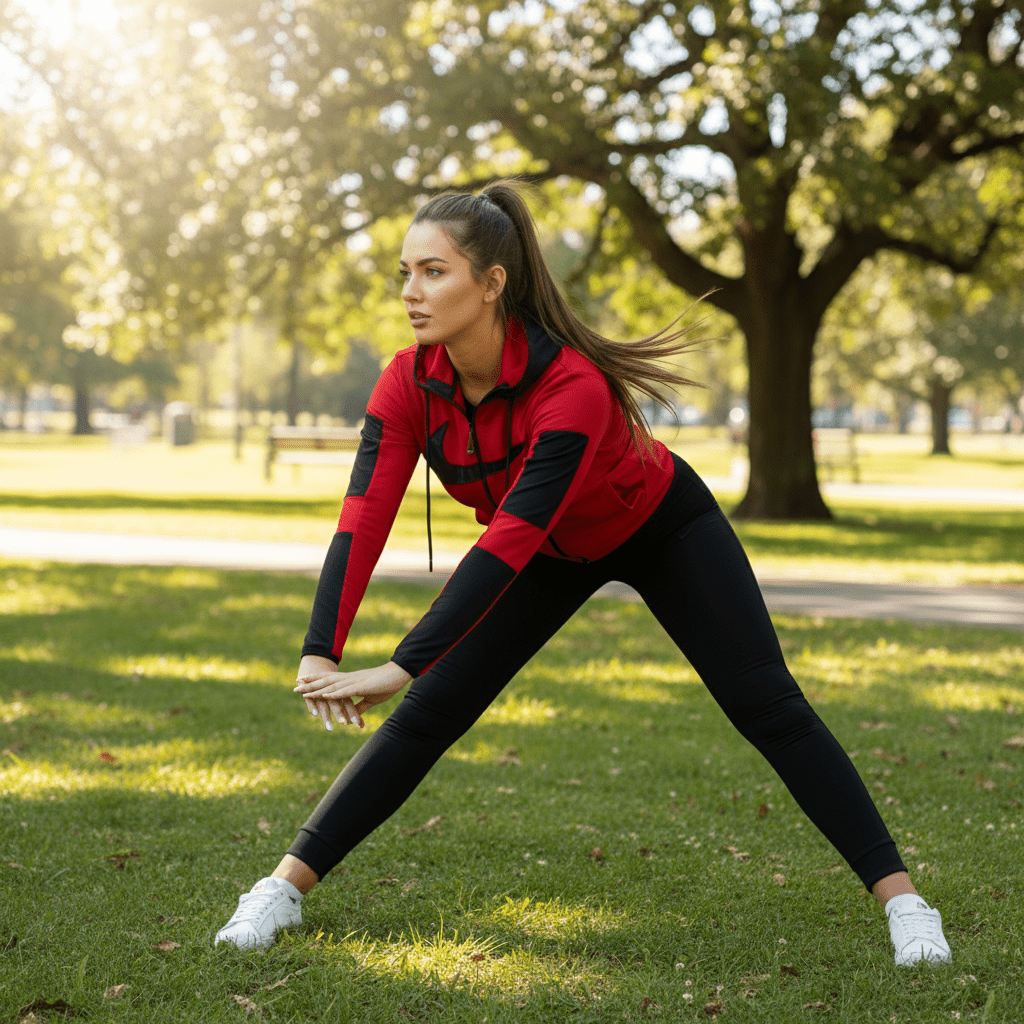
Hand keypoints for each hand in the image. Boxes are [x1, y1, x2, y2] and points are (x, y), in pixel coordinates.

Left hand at [294, 661, 411, 730]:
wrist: (399, 673)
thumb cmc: (387, 684)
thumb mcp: (371, 698)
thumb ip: (359, 706)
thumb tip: (351, 715)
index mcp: (351, 680)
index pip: (330, 679)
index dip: (316, 679)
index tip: (303, 680)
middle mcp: (350, 679)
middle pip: (326, 681)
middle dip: (310, 683)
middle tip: (295, 685)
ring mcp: (354, 682)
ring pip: (331, 685)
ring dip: (316, 689)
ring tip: (302, 691)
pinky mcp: (362, 687)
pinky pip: (345, 691)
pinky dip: (333, 694)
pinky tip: (323, 695)